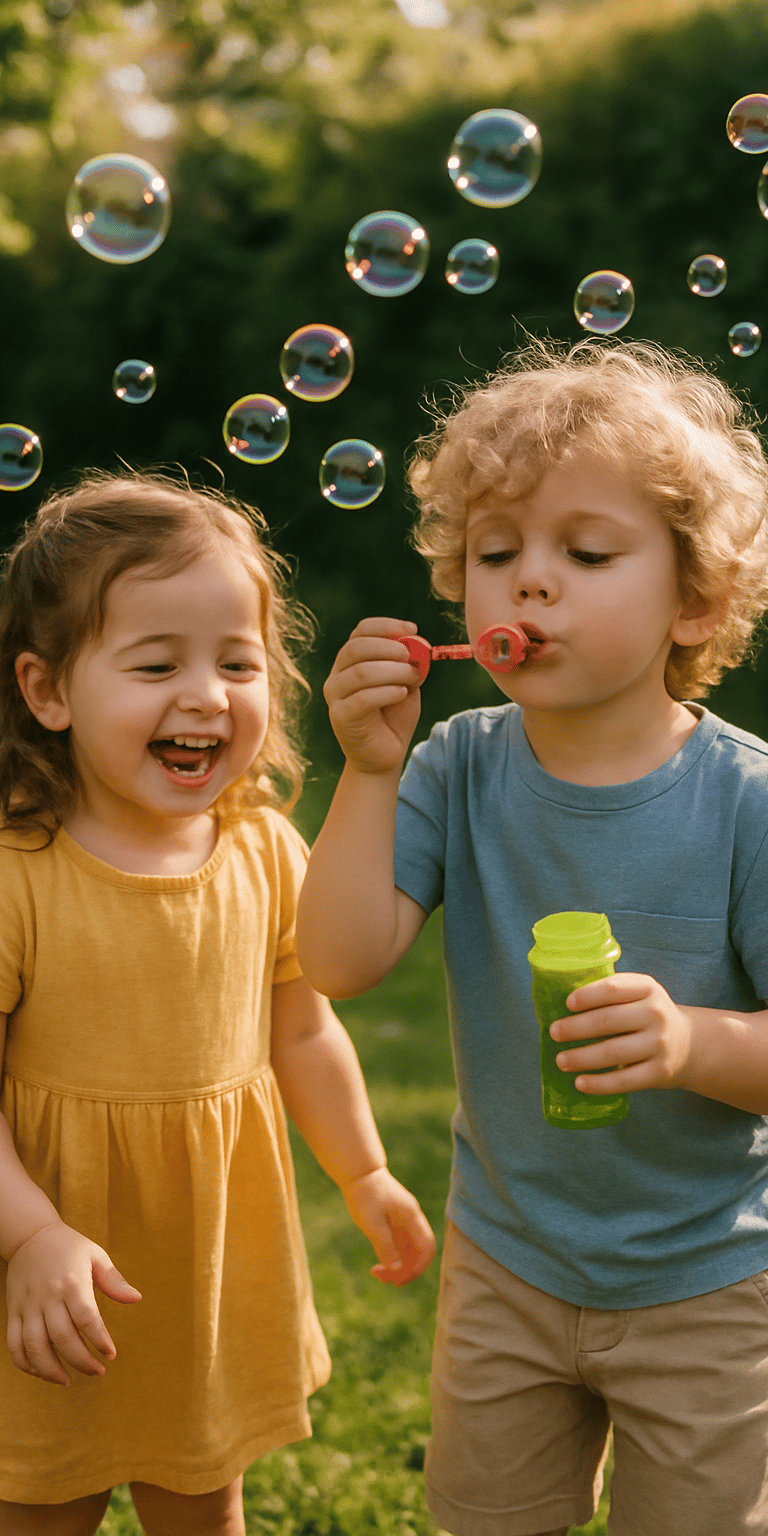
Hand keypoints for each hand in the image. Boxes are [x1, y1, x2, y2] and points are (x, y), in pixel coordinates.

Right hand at [6, 1220, 141, 1386]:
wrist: (30, 1235)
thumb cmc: (69, 1246)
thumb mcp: (95, 1255)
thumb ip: (114, 1280)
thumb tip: (136, 1299)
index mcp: (72, 1283)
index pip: (86, 1319)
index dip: (99, 1341)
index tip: (110, 1355)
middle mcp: (48, 1297)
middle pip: (62, 1338)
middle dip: (81, 1361)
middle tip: (98, 1372)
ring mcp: (27, 1306)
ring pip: (35, 1347)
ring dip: (51, 1370)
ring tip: (67, 1381)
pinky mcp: (13, 1311)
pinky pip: (14, 1344)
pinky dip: (25, 1364)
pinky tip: (41, 1372)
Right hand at [324, 618, 422, 774]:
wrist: (384, 756)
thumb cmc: (394, 717)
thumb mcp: (406, 684)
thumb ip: (409, 665)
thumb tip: (418, 646)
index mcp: (351, 660)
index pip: (361, 631)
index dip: (387, 626)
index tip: (413, 630)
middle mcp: (338, 674)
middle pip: (357, 647)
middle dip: (389, 647)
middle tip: (411, 657)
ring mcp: (335, 696)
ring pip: (360, 672)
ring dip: (392, 671)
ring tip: (412, 678)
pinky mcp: (340, 716)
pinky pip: (362, 698)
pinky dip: (387, 692)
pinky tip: (402, 694)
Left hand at [341, 1166, 435, 1285]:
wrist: (358, 1172)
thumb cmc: (365, 1194)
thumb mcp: (372, 1223)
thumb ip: (385, 1246)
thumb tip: (398, 1269)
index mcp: (412, 1217)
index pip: (427, 1246)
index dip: (419, 1267)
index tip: (400, 1279)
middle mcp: (412, 1220)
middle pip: (419, 1252)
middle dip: (406, 1270)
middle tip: (385, 1280)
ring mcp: (404, 1221)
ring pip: (409, 1250)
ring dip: (398, 1265)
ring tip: (377, 1273)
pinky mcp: (395, 1223)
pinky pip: (400, 1245)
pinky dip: (392, 1257)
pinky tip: (378, 1263)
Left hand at [549, 972, 693, 1094]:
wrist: (688, 1044)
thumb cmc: (649, 1015)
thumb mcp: (640, 994)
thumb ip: (611, 993)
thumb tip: (563, 1003)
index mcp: (648, 988)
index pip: (613, 989)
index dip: (588, 996)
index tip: (567, 1004)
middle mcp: (656, 1014)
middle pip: (609, 1021)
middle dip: (576, 1028)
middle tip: (554, 1033)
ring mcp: (659, 1044)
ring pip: (614, 1052)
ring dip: (582, 1058)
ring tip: (561, 1060)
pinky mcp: (659, 1072)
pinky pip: (624, 1080)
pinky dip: (599, 1084)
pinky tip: (580, 1083)